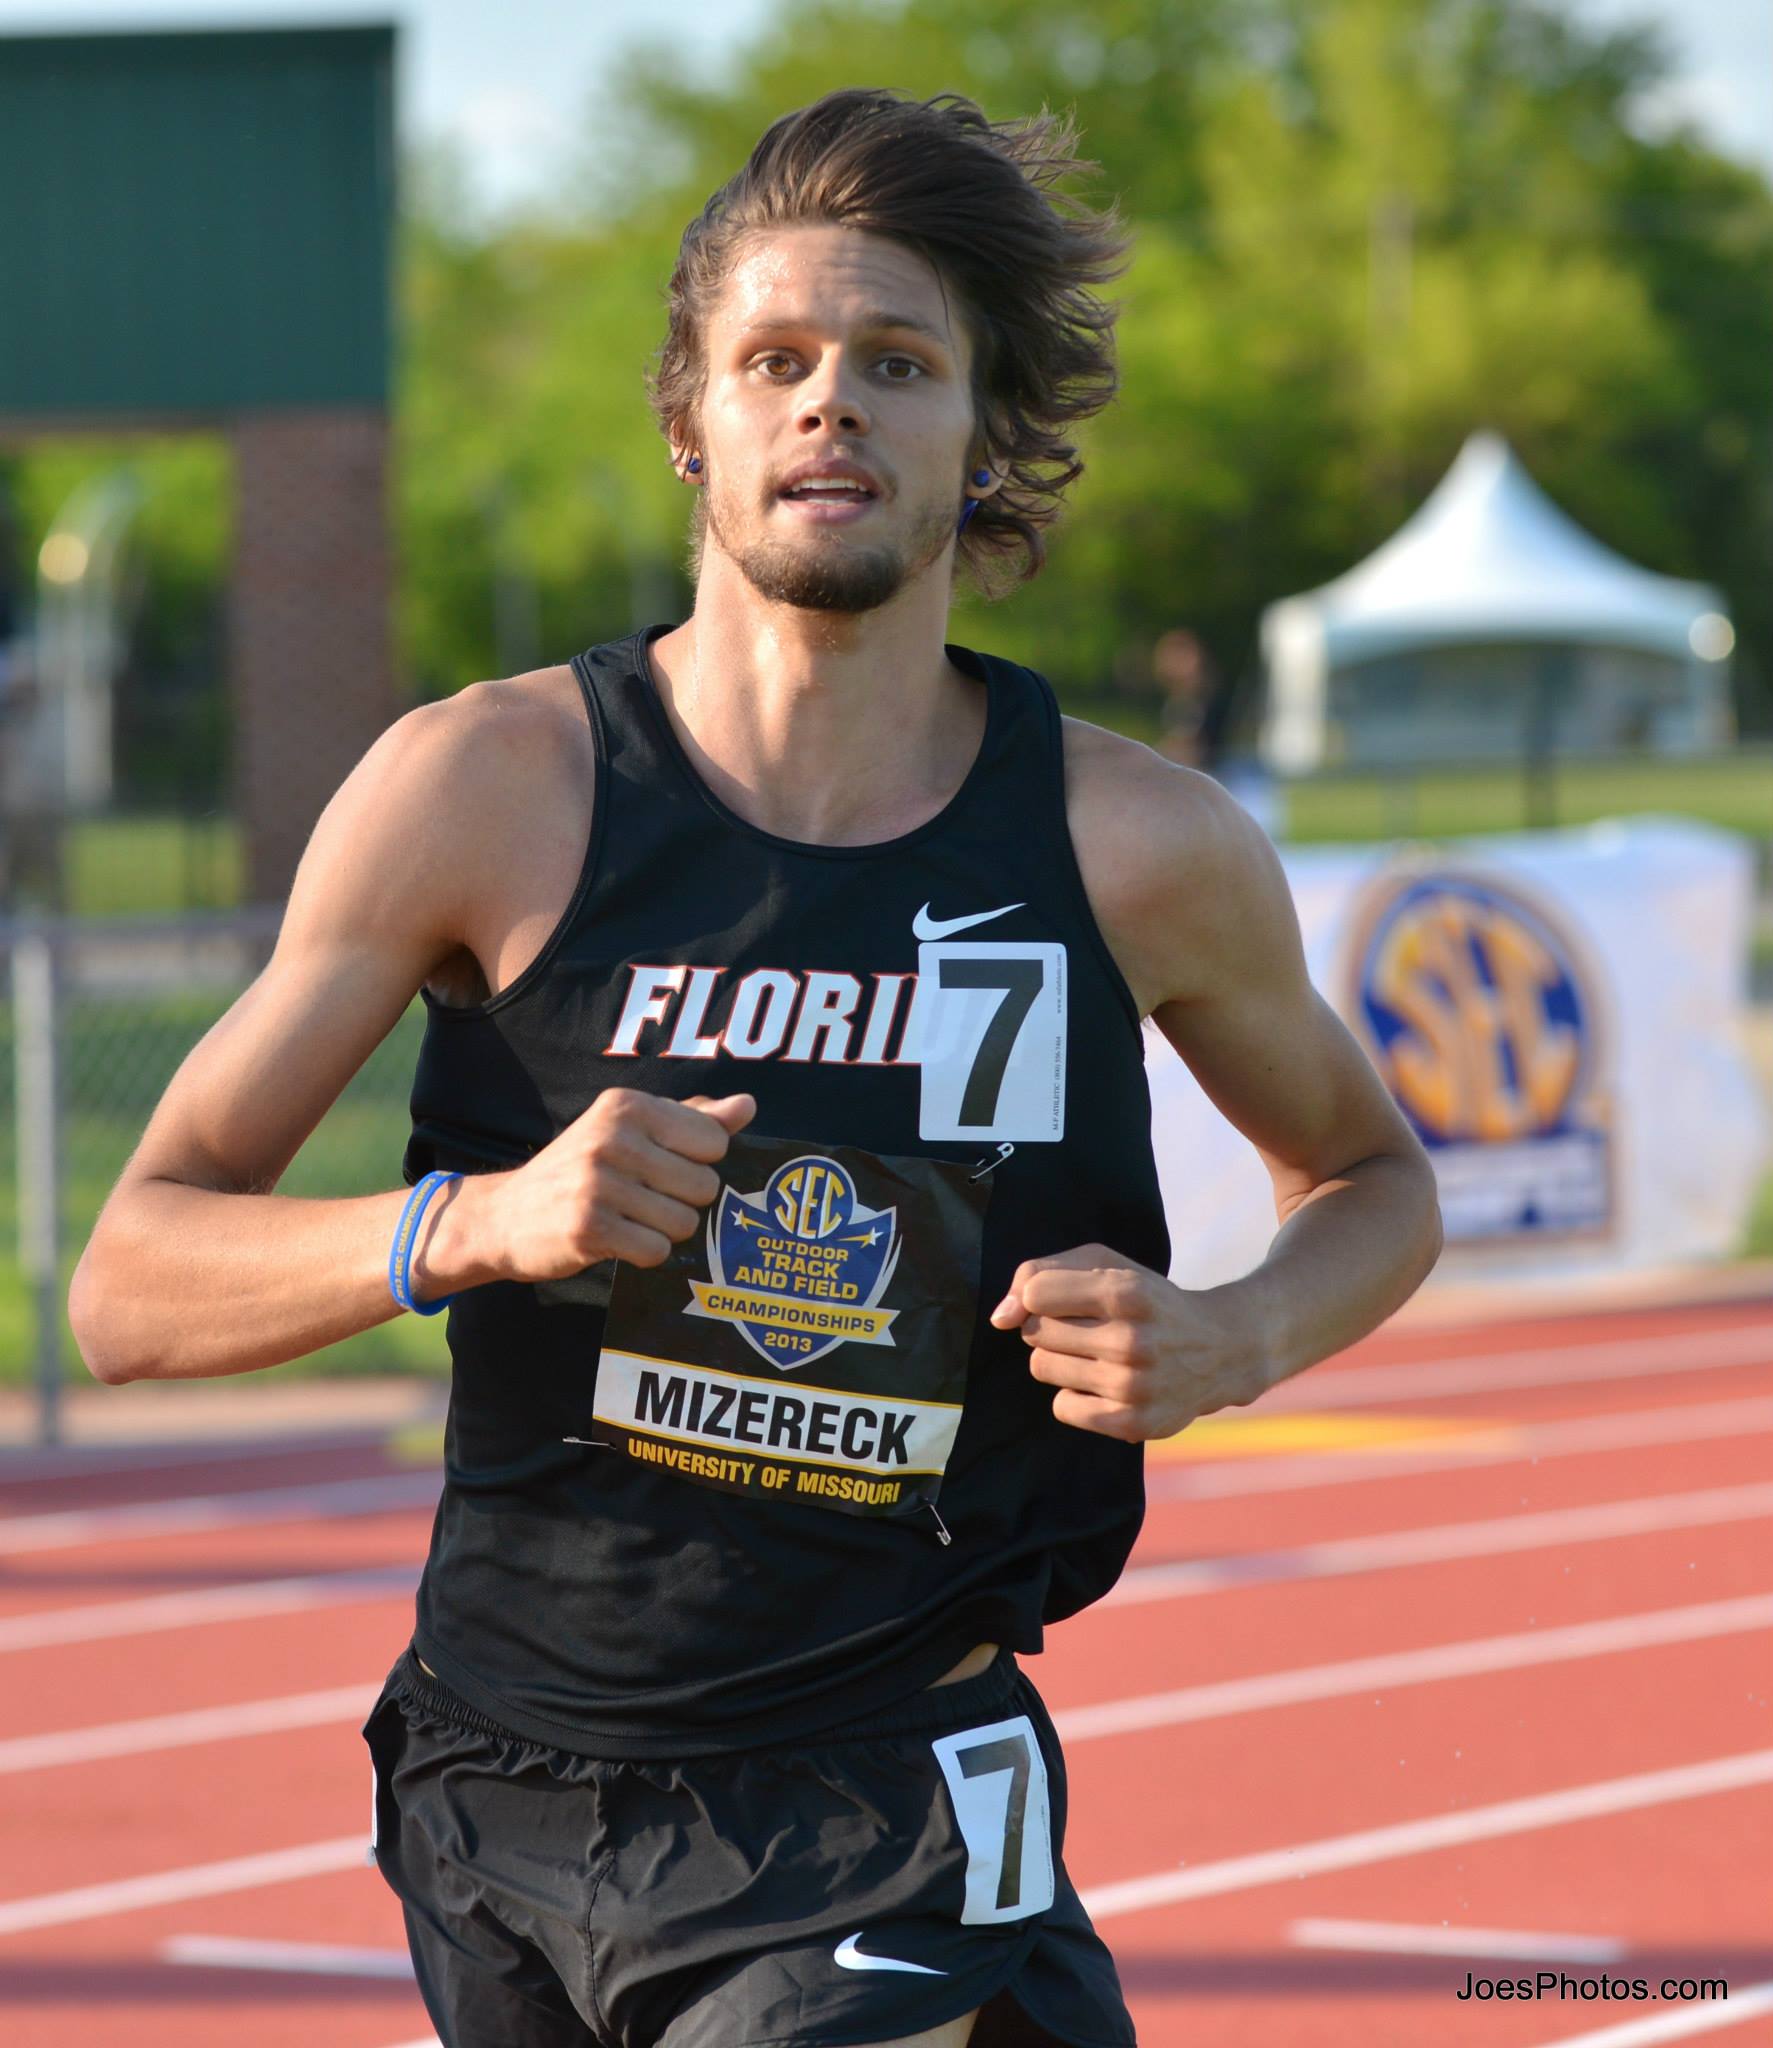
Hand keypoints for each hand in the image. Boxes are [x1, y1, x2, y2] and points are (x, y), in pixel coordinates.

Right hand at [482, 1088, 754, 1279]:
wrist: (505, 1215)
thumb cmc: (582, 1170)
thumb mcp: (631, 1131)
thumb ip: (692, 1118)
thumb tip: (747, 1105)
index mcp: (627, 1105)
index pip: (713, 1140)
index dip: (697, 1163)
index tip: (662, 1168)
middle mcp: (612, 1136)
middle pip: (704, 1185)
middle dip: (682, 1202)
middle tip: (641, 1199)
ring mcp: (598, 1182)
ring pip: (683, 1222)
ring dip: (663, 1231)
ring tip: (628, 1219)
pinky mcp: (589, 1226)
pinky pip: (656, 1250)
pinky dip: (644, 1253)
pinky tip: (617, 1240)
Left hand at [988, 1244, 1269, 1440]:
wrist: (1222, 1349)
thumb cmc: (1147, 1301)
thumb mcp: (1106, 1266)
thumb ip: (1041, 1273)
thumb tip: (999, 1317)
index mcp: (1126, 1292)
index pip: (1034, 1292)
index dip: (1040, 1294)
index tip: (1065, 1298)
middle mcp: (1131, 1341)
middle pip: (1033, 1332)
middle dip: (1051, 1326)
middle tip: (1090, 1328)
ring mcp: (1132, 1386)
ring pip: (1041, 1368)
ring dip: (1061, 1359)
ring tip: (1100, 1354)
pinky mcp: (1131, 1424)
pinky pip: (1060, 1408)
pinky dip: (1075, 1395)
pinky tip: (1105, 1384)